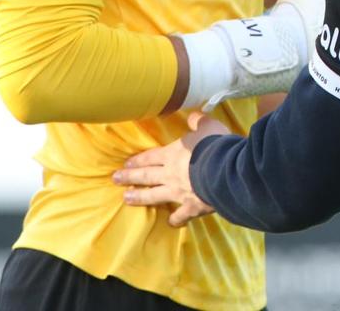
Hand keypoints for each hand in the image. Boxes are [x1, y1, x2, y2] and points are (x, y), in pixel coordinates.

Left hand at [114, 112, 228, 226]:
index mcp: (172, 155)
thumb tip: (193, 116)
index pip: (150, 157)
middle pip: (146, 176)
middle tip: (115, 180)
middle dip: (129, 178)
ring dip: (140, 198)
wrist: (224, 170)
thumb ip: (199, 121)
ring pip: (155, 196)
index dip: (138, 160)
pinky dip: (176, 219)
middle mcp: (170, 174)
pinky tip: (171, 223)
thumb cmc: (214, 146)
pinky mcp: (191, 207)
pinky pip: (181, 215)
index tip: (125, 164)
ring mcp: (179, 192)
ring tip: (126, 200)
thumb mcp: (208, 126)